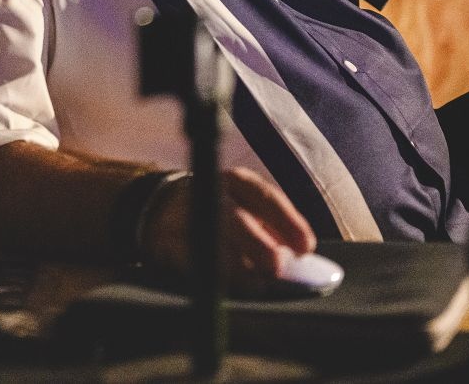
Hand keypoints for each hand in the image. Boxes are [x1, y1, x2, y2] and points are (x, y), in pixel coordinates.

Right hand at [139, 168, 314, 285]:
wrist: (162, 208)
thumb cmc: (223, 213)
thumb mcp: (248, 208)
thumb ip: (273, 230)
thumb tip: (299, 257)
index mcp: (236, 182)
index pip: (265, 197)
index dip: (288, 222)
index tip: (306, 248)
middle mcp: (209, 193)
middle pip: (234, 218)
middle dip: (256, 243)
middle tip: (276, 267)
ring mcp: (184, 216)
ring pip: (209, 241)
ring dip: (234, 266)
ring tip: (255, 285)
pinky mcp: (165, 242)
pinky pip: (188, 260)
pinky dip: (209, 274)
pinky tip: (227, 287)